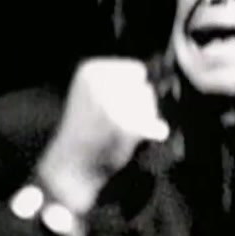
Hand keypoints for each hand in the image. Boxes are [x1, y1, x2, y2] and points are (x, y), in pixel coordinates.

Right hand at [36, 58, 170, 213]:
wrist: (71, 165)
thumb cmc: (86, 129)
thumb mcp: (93, 92)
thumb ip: (122, 81)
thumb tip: (163, 82)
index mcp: (91, 70)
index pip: (137, 70)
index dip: (132, 90)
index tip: (113, 107)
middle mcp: (102, 82)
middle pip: (145, 88)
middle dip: (139, 105)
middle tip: (116, 123)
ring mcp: (115, 105)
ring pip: (151, 105)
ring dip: (145, 119)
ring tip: (119, 133)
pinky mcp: (128, 127)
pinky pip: (157, 127)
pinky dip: (153, 133)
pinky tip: (133, 141)